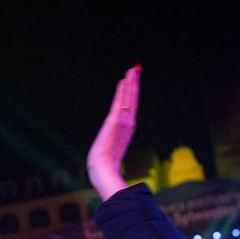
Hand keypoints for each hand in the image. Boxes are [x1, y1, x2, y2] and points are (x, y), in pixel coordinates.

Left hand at [86, 65, 140, 200]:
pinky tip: (124, 80)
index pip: (131, 106)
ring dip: (131, 82)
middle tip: (136, 69)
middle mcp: (128, 123)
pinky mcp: (115, 121)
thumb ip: (114, 147)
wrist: (103, 169)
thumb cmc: (106, 165)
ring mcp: (123, 122)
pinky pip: (121, 101)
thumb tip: (111, 154)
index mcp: (127, 129)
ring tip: (133, 69)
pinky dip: (123, 90)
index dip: (133, 94)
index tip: (132, 82)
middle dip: (135, 83)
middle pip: (133, 99)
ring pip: (129, 98)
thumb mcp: (111, 151)